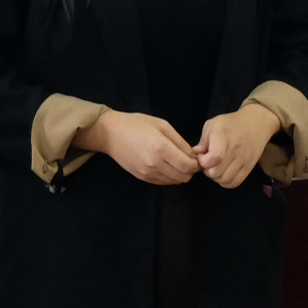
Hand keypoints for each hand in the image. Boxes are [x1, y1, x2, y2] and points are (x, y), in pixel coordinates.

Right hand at [75, 109, 199, 185]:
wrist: (110, 134)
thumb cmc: (137, 124)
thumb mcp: (162, 125)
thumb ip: (180, 142)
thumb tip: (193, 155)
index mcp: (161, 148)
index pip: (188, 166)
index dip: (197, 164)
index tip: (196, 157)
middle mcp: (155, 164)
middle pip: (184, 177)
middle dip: (190, 170)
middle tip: (187, 159)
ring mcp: (148, 173)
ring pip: (175, 182)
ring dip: (180, 174)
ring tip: (175, 161)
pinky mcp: (142, 178)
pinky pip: (163, 182)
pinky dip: (169, 176)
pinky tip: (165, 165)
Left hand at [197, 102, 284, 187]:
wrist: (256, 123)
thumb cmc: (230, 123)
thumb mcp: (213, 125)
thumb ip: (203, 141)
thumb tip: (195, 154)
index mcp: (223, 136)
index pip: (214, 158)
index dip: (203, 161)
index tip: (201, 156)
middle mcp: (235, 150)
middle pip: (217, 172)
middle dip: (207, 170)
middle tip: (208, 162)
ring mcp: (244, 160)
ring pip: (225, 179)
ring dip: (216, 177)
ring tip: (215, 167)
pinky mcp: (249, 167)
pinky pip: (235, 182)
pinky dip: (226, 182)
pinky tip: (223, 173)